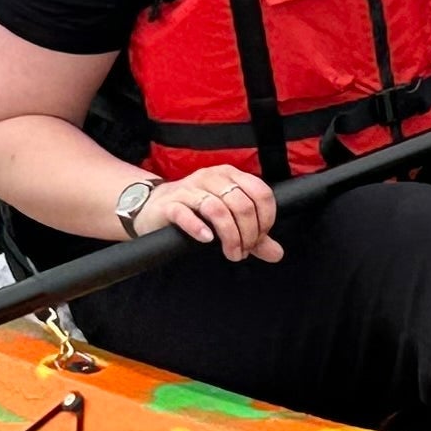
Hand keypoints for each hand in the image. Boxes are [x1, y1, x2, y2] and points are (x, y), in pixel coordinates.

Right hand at [148, 167, 281, 261]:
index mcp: (230, 176)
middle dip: (248, 234)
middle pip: (242, 205)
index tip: (260, 238)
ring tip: (231, 252)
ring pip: (218, 209)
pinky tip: (207, 239)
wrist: (153, 207)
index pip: (261, 193)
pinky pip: (186, 213)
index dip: (266, 219)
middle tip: (243, 251)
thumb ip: (253, 235)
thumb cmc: (194, 210)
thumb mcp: (228, 219)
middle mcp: (212, 177)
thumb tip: (277, 254)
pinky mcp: (170, 204)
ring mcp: (189, 189)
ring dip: (230, 236)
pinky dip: (199, 227)